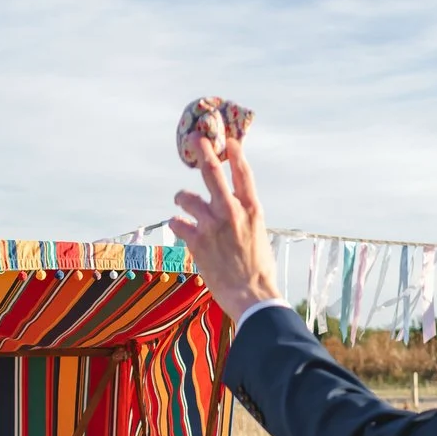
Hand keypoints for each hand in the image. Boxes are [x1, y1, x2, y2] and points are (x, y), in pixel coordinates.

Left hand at [168, 138, 281, 321]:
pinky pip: (177, 222)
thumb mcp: (259, 235)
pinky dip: (178, 224)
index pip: (243, 173)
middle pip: (213, 172)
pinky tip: (181, 229)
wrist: (252, 296)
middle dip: (203, 152)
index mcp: (252, 210)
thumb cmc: (259, 270)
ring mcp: (212, 225)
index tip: (228, 140)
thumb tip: (234, 208)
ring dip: (182, 198)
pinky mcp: (196, 242)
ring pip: (187, 197)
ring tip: (181, 202)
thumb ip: (245, 218)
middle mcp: (232, 212)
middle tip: (196, 140)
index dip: (235, 153)